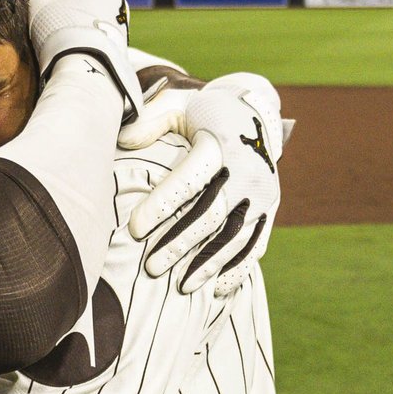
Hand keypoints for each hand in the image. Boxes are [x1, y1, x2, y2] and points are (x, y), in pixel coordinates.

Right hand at [23, 0, 143, 121]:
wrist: (81, 63)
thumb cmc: (58, 18)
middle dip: (63, 5)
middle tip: (44, 19)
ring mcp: (120, 25)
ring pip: (86, 19)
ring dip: (72, 25)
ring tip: (54, 39)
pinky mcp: (117, 49)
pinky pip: (91, 39)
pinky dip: (79, 42)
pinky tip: (67, 51)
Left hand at [118, 72, 287, 296]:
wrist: (254, 112)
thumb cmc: (201, 112)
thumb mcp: (176, 105)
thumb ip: (149, 120)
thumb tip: (122, 139)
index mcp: (220, 142)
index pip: (189, 180)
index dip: (162, 206)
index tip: (133, 230)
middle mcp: (247, 170)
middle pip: (211, 215)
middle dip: (180, 244)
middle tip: (151, 268)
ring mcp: (262, 193)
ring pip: (235, 235)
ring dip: (208, 263)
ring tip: (181, 286)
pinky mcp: (270, 209)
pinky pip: (256, 244)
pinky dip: (237, 268)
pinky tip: (215, 288)